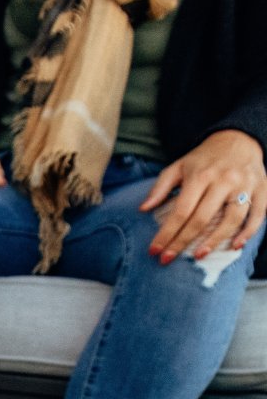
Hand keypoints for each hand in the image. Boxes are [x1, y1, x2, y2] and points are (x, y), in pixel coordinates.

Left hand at [141, 129, 266, 262]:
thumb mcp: (178, 166)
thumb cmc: (204, 158)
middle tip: (168, 259)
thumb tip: (143, 209)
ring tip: (199, 255)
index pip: (181, 211)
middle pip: (202, 218)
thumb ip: (160, 187)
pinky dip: (249, 232)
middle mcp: (224, 181)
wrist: (239, 139)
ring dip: (215, 240)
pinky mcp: (262, 189)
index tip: (154, 250)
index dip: (167, 233)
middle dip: (183, 242)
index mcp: (201, 176)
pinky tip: (235, 245)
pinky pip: (258, 214)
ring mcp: (245, 185)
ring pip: (232, 219)